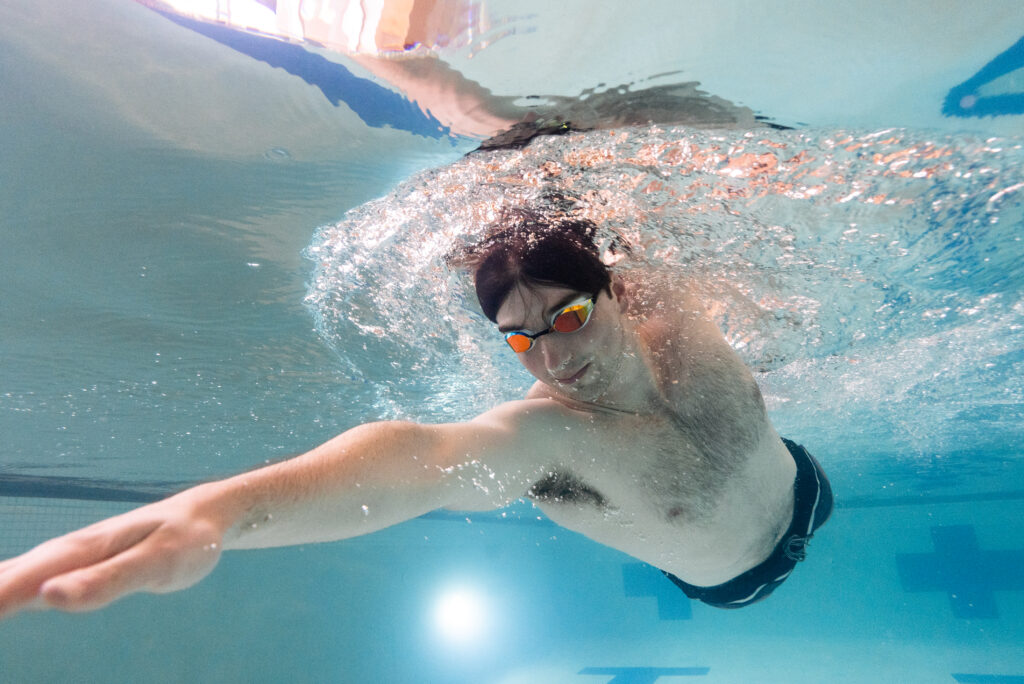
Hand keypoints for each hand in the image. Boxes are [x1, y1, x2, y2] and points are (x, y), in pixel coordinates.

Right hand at [0, 491, 225, 618]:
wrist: (202, 517)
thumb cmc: (185, 540)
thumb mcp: (158, 563)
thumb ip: (109, 581)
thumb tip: (49, 597)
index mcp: (74, 553)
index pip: (10, 587)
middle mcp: (58, 554)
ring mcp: (59, 561)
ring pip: (0, 580)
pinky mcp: (67, 570)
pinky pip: (16, 585)